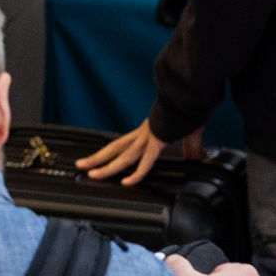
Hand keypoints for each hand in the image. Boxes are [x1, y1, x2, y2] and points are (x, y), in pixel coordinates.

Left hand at [74, 121, 199, 184]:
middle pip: (114, 148)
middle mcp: (142, 134)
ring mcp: (147, 136)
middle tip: (81, 165)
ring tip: (92, 174)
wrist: (190, 94)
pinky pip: (145, 160)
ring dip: (107, 166)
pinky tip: (127, 182)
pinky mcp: (157, 140)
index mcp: (146, 131)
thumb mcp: (188, 132)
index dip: (111, 153)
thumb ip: (191, 147)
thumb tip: (195, 159)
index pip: (124, 145)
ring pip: (123, 156)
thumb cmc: (189, 109)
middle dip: (97, 158)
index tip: (100, 161)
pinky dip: (137, 172)